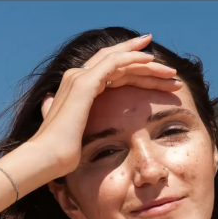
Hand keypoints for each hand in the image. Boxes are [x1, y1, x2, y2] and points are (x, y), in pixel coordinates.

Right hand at [30, 34, 181, 176]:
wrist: (47, 159)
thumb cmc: (62, 154)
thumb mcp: (77, 133)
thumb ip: (74, 120)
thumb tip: (59, 111)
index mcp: (79, 89)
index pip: (112, 72)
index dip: (136, 71)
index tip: (158, 75)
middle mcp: (78, 78)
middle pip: (119, 62)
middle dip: (146, 64)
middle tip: (170, 70)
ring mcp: (80, 78)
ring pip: (120, 60)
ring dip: (147, 63)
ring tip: (170, 71)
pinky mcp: (85, 84)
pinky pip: (114, 63)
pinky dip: (133, 59)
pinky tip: (151, 61)